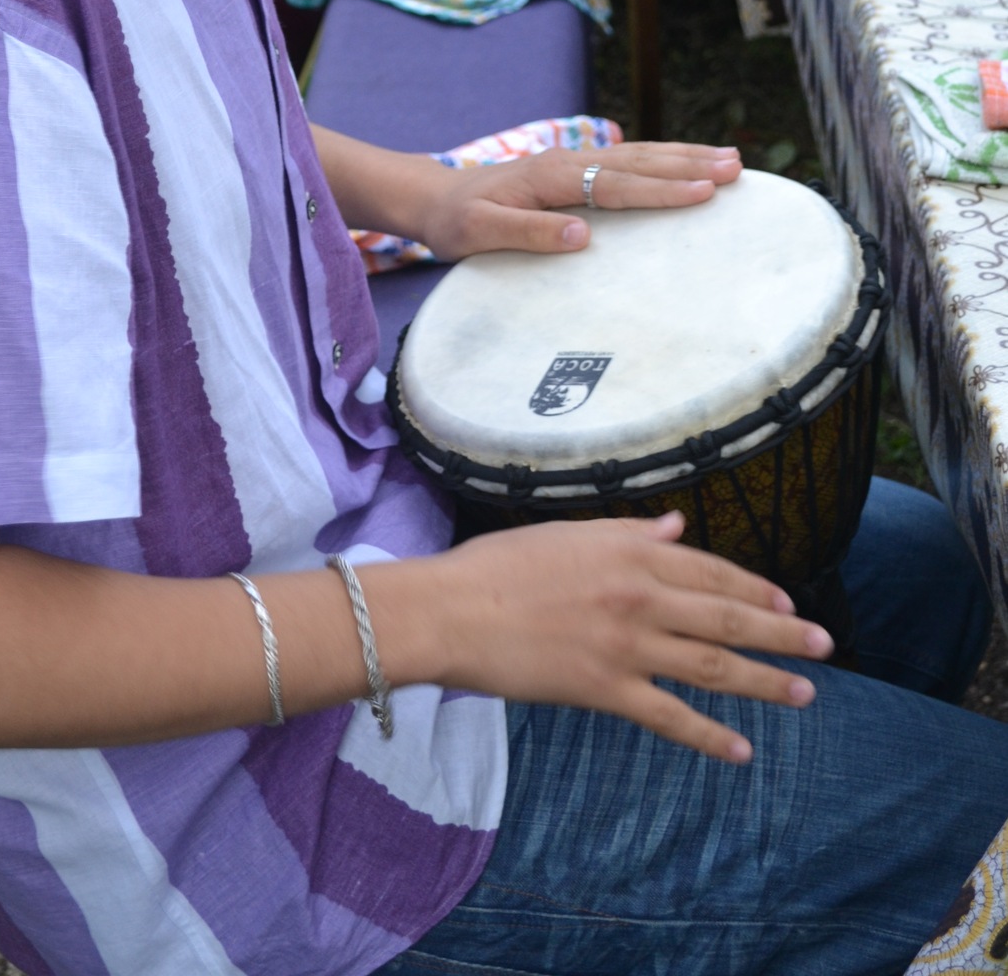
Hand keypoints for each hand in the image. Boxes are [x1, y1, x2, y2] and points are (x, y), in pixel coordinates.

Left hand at [415, 141, 741, 260]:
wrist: (433, 198)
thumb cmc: (455, 221)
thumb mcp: (479, 233)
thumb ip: (527, 233)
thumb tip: (583, 236)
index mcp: (550, 177)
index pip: (616, 184)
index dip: (662, 189)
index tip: (704, 192)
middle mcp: (568, 161)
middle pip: (638, 160)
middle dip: (689, 164)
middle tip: (737, 168)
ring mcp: (573, 161)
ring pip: (638, 155)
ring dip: (684, 157)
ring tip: (731, 159)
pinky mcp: (574, 169)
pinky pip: (628, 161)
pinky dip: (663, 160)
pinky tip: (686, 164)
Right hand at [426, 510, 831, 761]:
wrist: (453, 609)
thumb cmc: (500, 566)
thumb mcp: (568, 533)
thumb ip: (629, 533)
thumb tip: (676, 527)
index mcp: (630, 551)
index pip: (711, 570)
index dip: (755, 587)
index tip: (788, 601)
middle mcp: (640, 595)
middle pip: (728, 615)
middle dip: (783, 631)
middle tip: (826, 645)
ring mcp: (627, 645)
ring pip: (713, 664)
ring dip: (765, 681)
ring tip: (805, 693)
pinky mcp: (606, 689)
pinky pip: (670, 716)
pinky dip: (709, 736)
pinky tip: (741, 751)